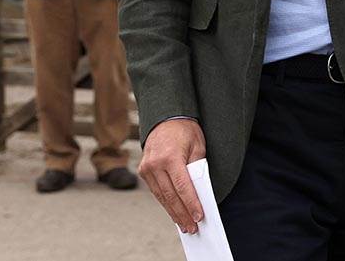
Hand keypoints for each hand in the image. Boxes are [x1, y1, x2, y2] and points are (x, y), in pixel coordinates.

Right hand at [139, 118, 206, 234]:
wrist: (164, 116)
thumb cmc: (185, 131)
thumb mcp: (197, 146)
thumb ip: (197, 169)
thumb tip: (200, 193)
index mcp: (170, 157)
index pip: (183, 187)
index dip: (192, 204)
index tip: (199, 217)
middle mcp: (155, 164)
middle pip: (171, 196)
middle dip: (183, 214)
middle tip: (193, 228)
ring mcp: (147, 167)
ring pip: (162, 197)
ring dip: (174, 212)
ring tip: (185, 225)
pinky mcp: (143, 170)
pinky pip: (156, 191)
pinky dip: (166, 203)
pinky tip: (174, 212)